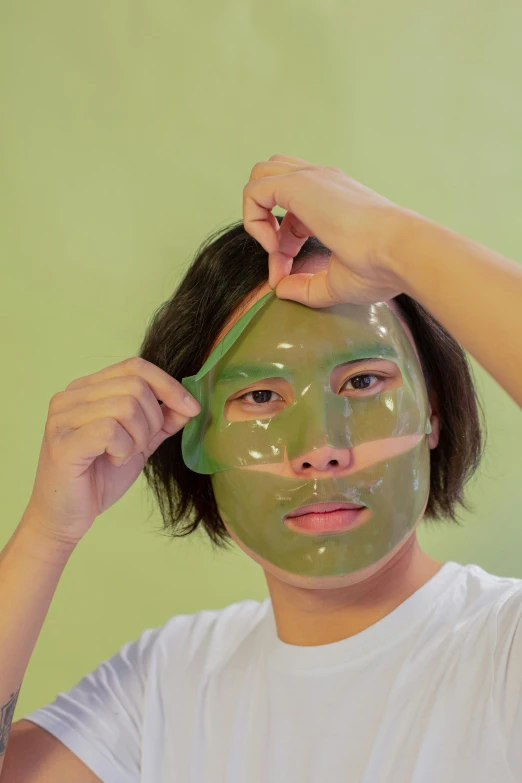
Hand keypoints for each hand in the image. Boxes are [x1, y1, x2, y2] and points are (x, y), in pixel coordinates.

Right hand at [22, 357, 200, 547]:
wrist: (65, 517)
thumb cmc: (97, 479)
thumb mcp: (139, 444)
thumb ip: (161, 422)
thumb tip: (189, 404)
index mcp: (87, 389)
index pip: (135, 366)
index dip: (168, 384)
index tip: (191, 408)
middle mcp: (71, 396)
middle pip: (135, 385)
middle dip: (154, 419)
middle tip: (141, 445)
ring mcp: (63, 418)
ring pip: (126, 407)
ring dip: (139, 437)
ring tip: (125, 454)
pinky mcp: (63, 442)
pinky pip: (111, 431)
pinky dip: (124, 450)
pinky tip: (114, 461)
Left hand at [243, 153, 413, 306]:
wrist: (399, 251)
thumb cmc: (380, 267)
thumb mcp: (336, 283)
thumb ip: (307, 287)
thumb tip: (281, 289)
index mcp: (334, 200)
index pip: (293, 212)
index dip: (281, 249)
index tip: (287, 278)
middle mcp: (322, 182)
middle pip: (275, 179)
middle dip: (267, 219)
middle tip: (279, 255)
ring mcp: (311, 178)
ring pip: (261, 174)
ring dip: (257, 215)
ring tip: (272, 249)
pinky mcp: (299, 184)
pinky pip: (254, 190)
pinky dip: (253, 220)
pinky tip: (273, 247)